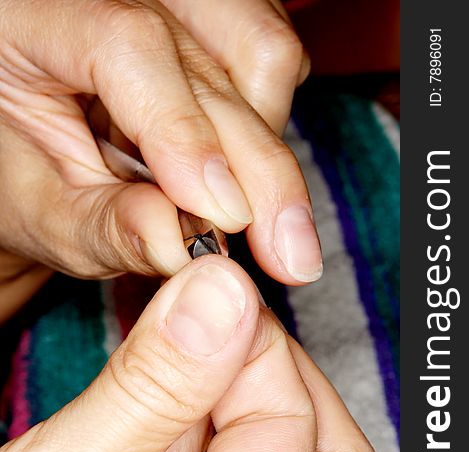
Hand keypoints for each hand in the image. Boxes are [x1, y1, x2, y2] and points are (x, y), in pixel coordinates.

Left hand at [0, 0, 321, 322]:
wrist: (38, 149)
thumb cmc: (27, 177)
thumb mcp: (43, 214)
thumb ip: (103, 228)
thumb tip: (179, 247)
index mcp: (34, 19)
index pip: (128, 49)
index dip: (184, 135)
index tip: (225, 219)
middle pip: (213, 63)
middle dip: (263, 174)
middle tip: (290, 259)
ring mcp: (171, 3)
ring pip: (261, 51)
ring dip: (267, 149)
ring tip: (243, 214)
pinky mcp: (212, 23)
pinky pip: (270, 59)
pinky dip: (269, 127)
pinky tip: (237, 173)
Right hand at [0, 257, 375, 451]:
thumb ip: (146, 394)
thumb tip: (223, 297)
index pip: (296, 427)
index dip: (254, 341)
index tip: (204, 289)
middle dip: (270, 371)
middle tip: (205, 322)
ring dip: (233, 389)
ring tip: (170, 349)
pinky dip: (199, 418)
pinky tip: (155, 393)